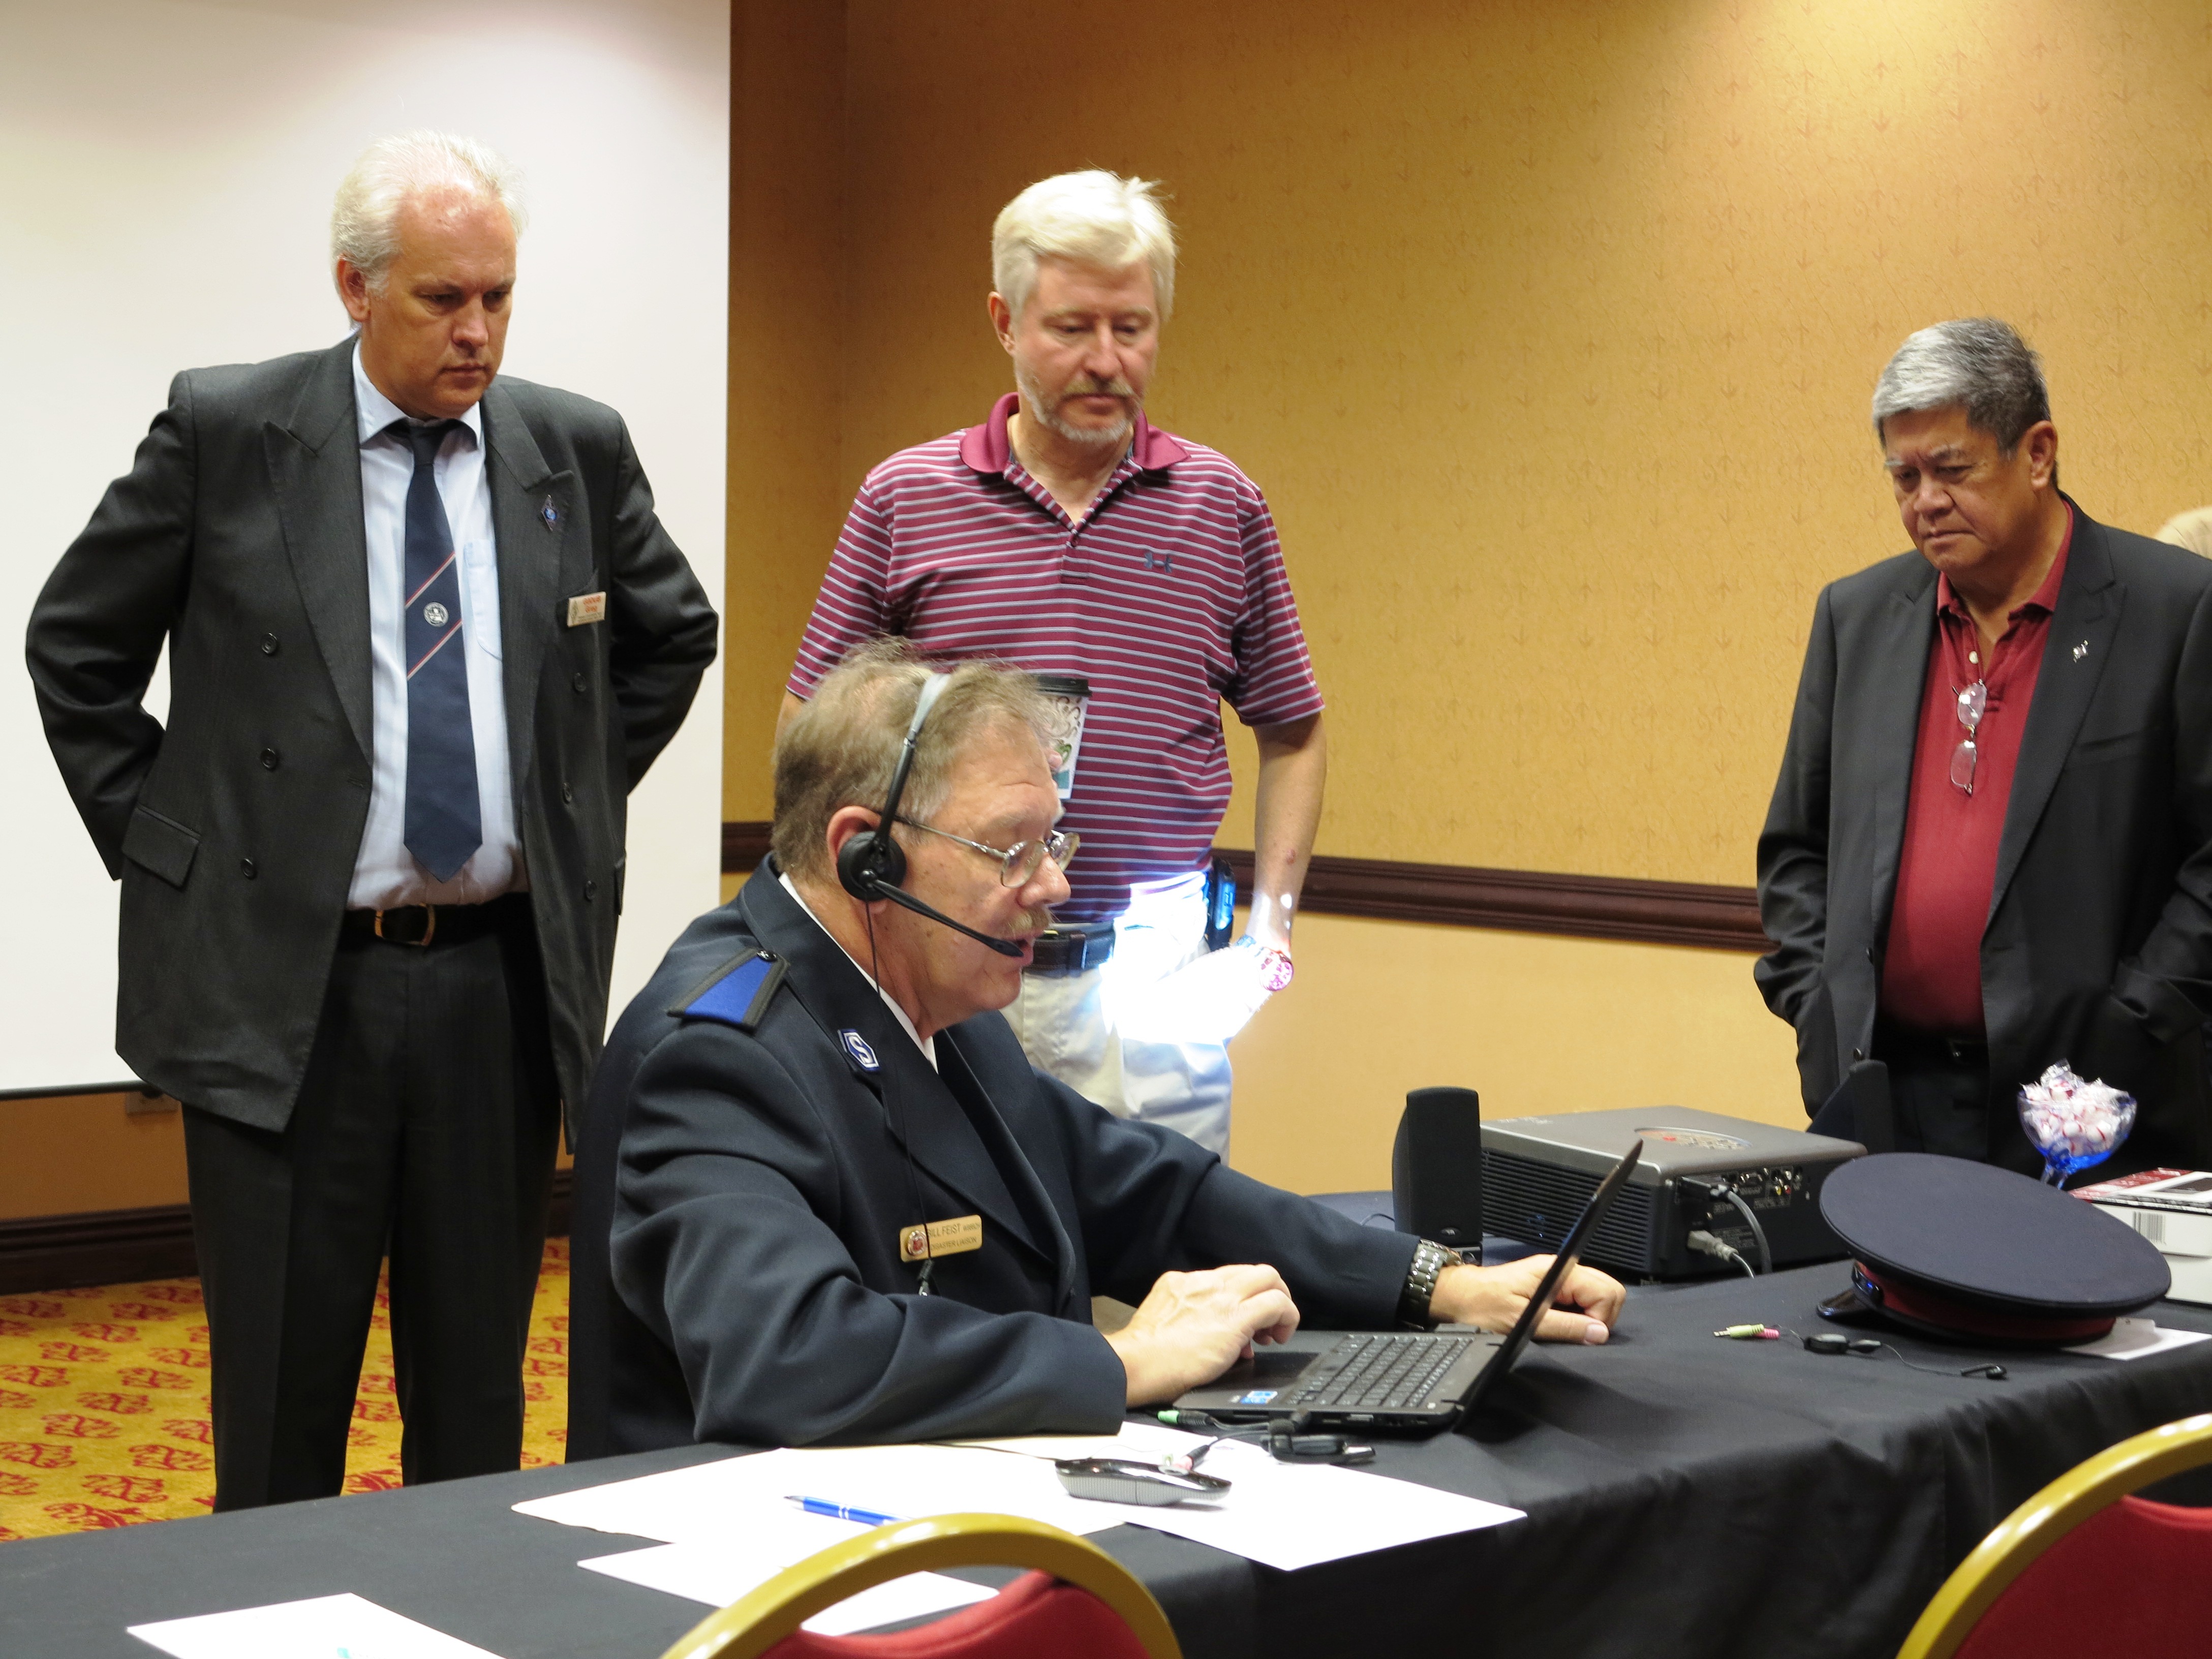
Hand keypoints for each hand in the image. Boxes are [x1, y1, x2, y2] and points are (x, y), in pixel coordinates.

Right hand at [1104, 1265, 1300, 1405]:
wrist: (1138, 1364)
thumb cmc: (1145, 1356)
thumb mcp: (1166, 1320)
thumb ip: (1195, 1320)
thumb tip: (1225, 1340)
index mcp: (1184, 1282)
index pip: (1229, 1277)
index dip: (1244, 1298)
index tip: (1245, 1324)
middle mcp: (1205, 1282)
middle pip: (1254, 1271)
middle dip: (1269, 1293)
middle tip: (1268, 1323)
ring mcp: (1221, 1296)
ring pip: (1269, 1279)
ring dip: (1280, 1303)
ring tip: (1275, 1332)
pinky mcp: (1235, 1317)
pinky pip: (1275, 1303)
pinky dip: (1286, 1317)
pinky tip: (1280, 1336)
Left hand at [1427, 1256, 1623, 1344]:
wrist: (1460, 1296)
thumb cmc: (1484, 1305)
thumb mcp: (1524, 1321)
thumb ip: (1564, 1327)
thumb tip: (1599, 1333)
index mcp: (1558, 1272)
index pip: (1606, 1290)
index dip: (1600, 1317)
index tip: (1582, 1333)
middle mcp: (1562, 1270)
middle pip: (1608, 1290)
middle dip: (1601, 1316)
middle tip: (1576, 1331)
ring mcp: (1559, 1277)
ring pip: (1597, 1294)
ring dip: (1589, 1316)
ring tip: (1563, 1326)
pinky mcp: (1553, 1286)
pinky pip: (1581, 1299)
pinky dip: (1578, 1314)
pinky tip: (1559, 1322)